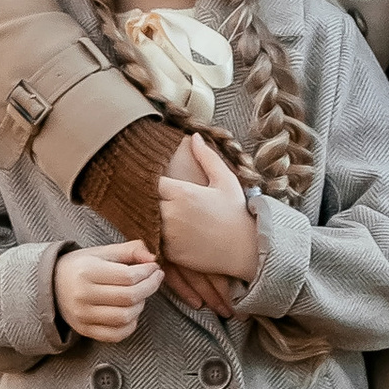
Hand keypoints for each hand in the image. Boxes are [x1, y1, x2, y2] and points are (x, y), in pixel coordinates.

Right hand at [55, 240, 161, 344]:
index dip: (148, 273)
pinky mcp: (85, 330)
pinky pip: (116, 335)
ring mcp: (83, 316)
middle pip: (129, 297)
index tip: (155, 268)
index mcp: (87, 272)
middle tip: (155, 279)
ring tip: (141, 294)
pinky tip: (131, 312)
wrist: (52, 286)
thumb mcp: (102, 252)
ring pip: (125, 317)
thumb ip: (130, 251)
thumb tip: (153, 259)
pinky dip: (130, 325)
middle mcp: (83, 296)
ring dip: (141, 305)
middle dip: (149, 287)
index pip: (128, 276)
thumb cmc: (81, 266)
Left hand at [148, 131, 245, 315]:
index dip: (147, 179)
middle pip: (142, 201)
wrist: (246, 250)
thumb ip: (207, 157)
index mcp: (181, 192)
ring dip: (144, 215)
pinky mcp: (169, 252)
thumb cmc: (237, 213)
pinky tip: (158, 230)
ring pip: (143, 221)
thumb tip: (194, 135)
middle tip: (142, 193)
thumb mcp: (226, 180)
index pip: (150, 181)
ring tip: (146, 211)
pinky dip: (151, 234)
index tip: (148, 177)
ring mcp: (168, 235)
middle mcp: (170, 213)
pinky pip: (151, 240)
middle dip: (143, 197)